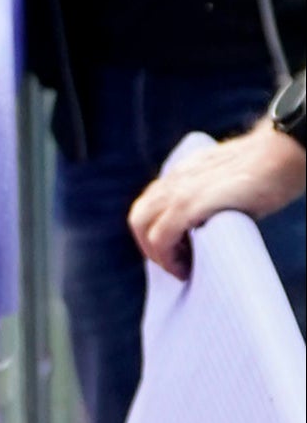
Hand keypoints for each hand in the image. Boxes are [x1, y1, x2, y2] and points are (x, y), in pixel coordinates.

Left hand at [129, 121, 306, 279]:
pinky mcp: (189, 204)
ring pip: (143, 228)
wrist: (283, 154)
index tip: (173, 250)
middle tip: (173, 264)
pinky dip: (167, 257)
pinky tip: (185, 268)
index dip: (155, 231)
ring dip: (157, 254)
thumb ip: (208, 199)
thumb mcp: (226, 184)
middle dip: (150, 247)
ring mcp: (179, 190)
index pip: (150, 205)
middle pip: (139, 218)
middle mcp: (174, 179)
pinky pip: (161, 236)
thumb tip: (205, 228)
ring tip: (179, 269)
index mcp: (182, 173)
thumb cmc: (267, 172)